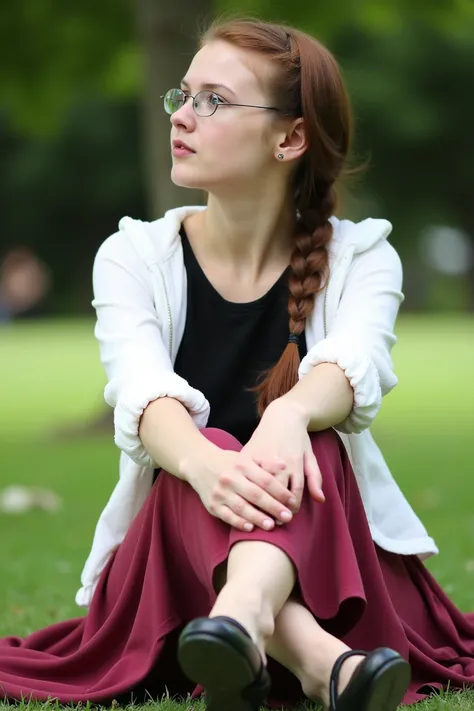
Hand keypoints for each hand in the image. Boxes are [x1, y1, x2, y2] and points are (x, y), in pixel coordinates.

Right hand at [182, 446, 296, 531]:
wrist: (199, 464)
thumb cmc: (229, 462)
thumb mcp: (246, 457)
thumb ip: (266, 462)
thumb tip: (285, 465)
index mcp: (242, 465)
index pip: (265, 479)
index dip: (280, 491)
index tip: (293, 501)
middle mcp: (230, 478)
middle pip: (256, 495)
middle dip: (273, 507)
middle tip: (288, 517)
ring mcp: (220, 492)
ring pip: (242, 507)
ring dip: (258, 518)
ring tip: (272, 526)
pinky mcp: (212, 505)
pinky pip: (227, 516)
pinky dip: (239, 522)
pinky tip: (251, 528)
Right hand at [242, 398, 324, 512]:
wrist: (282, 415)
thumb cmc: (298, 438)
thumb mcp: (310, 456)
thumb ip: (315, 478)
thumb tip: (320, 500)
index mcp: (294, 462)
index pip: (295, 492)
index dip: (293, 506)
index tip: (290, 515)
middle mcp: (278, 460)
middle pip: (278, 491)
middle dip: (278, 508)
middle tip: (277, 521)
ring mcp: (261, 457)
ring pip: (261, 486)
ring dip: (263, 503)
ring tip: (264, 515)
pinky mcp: (247, 455)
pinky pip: (246, 477)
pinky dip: (248, 489)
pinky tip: (249, 499)